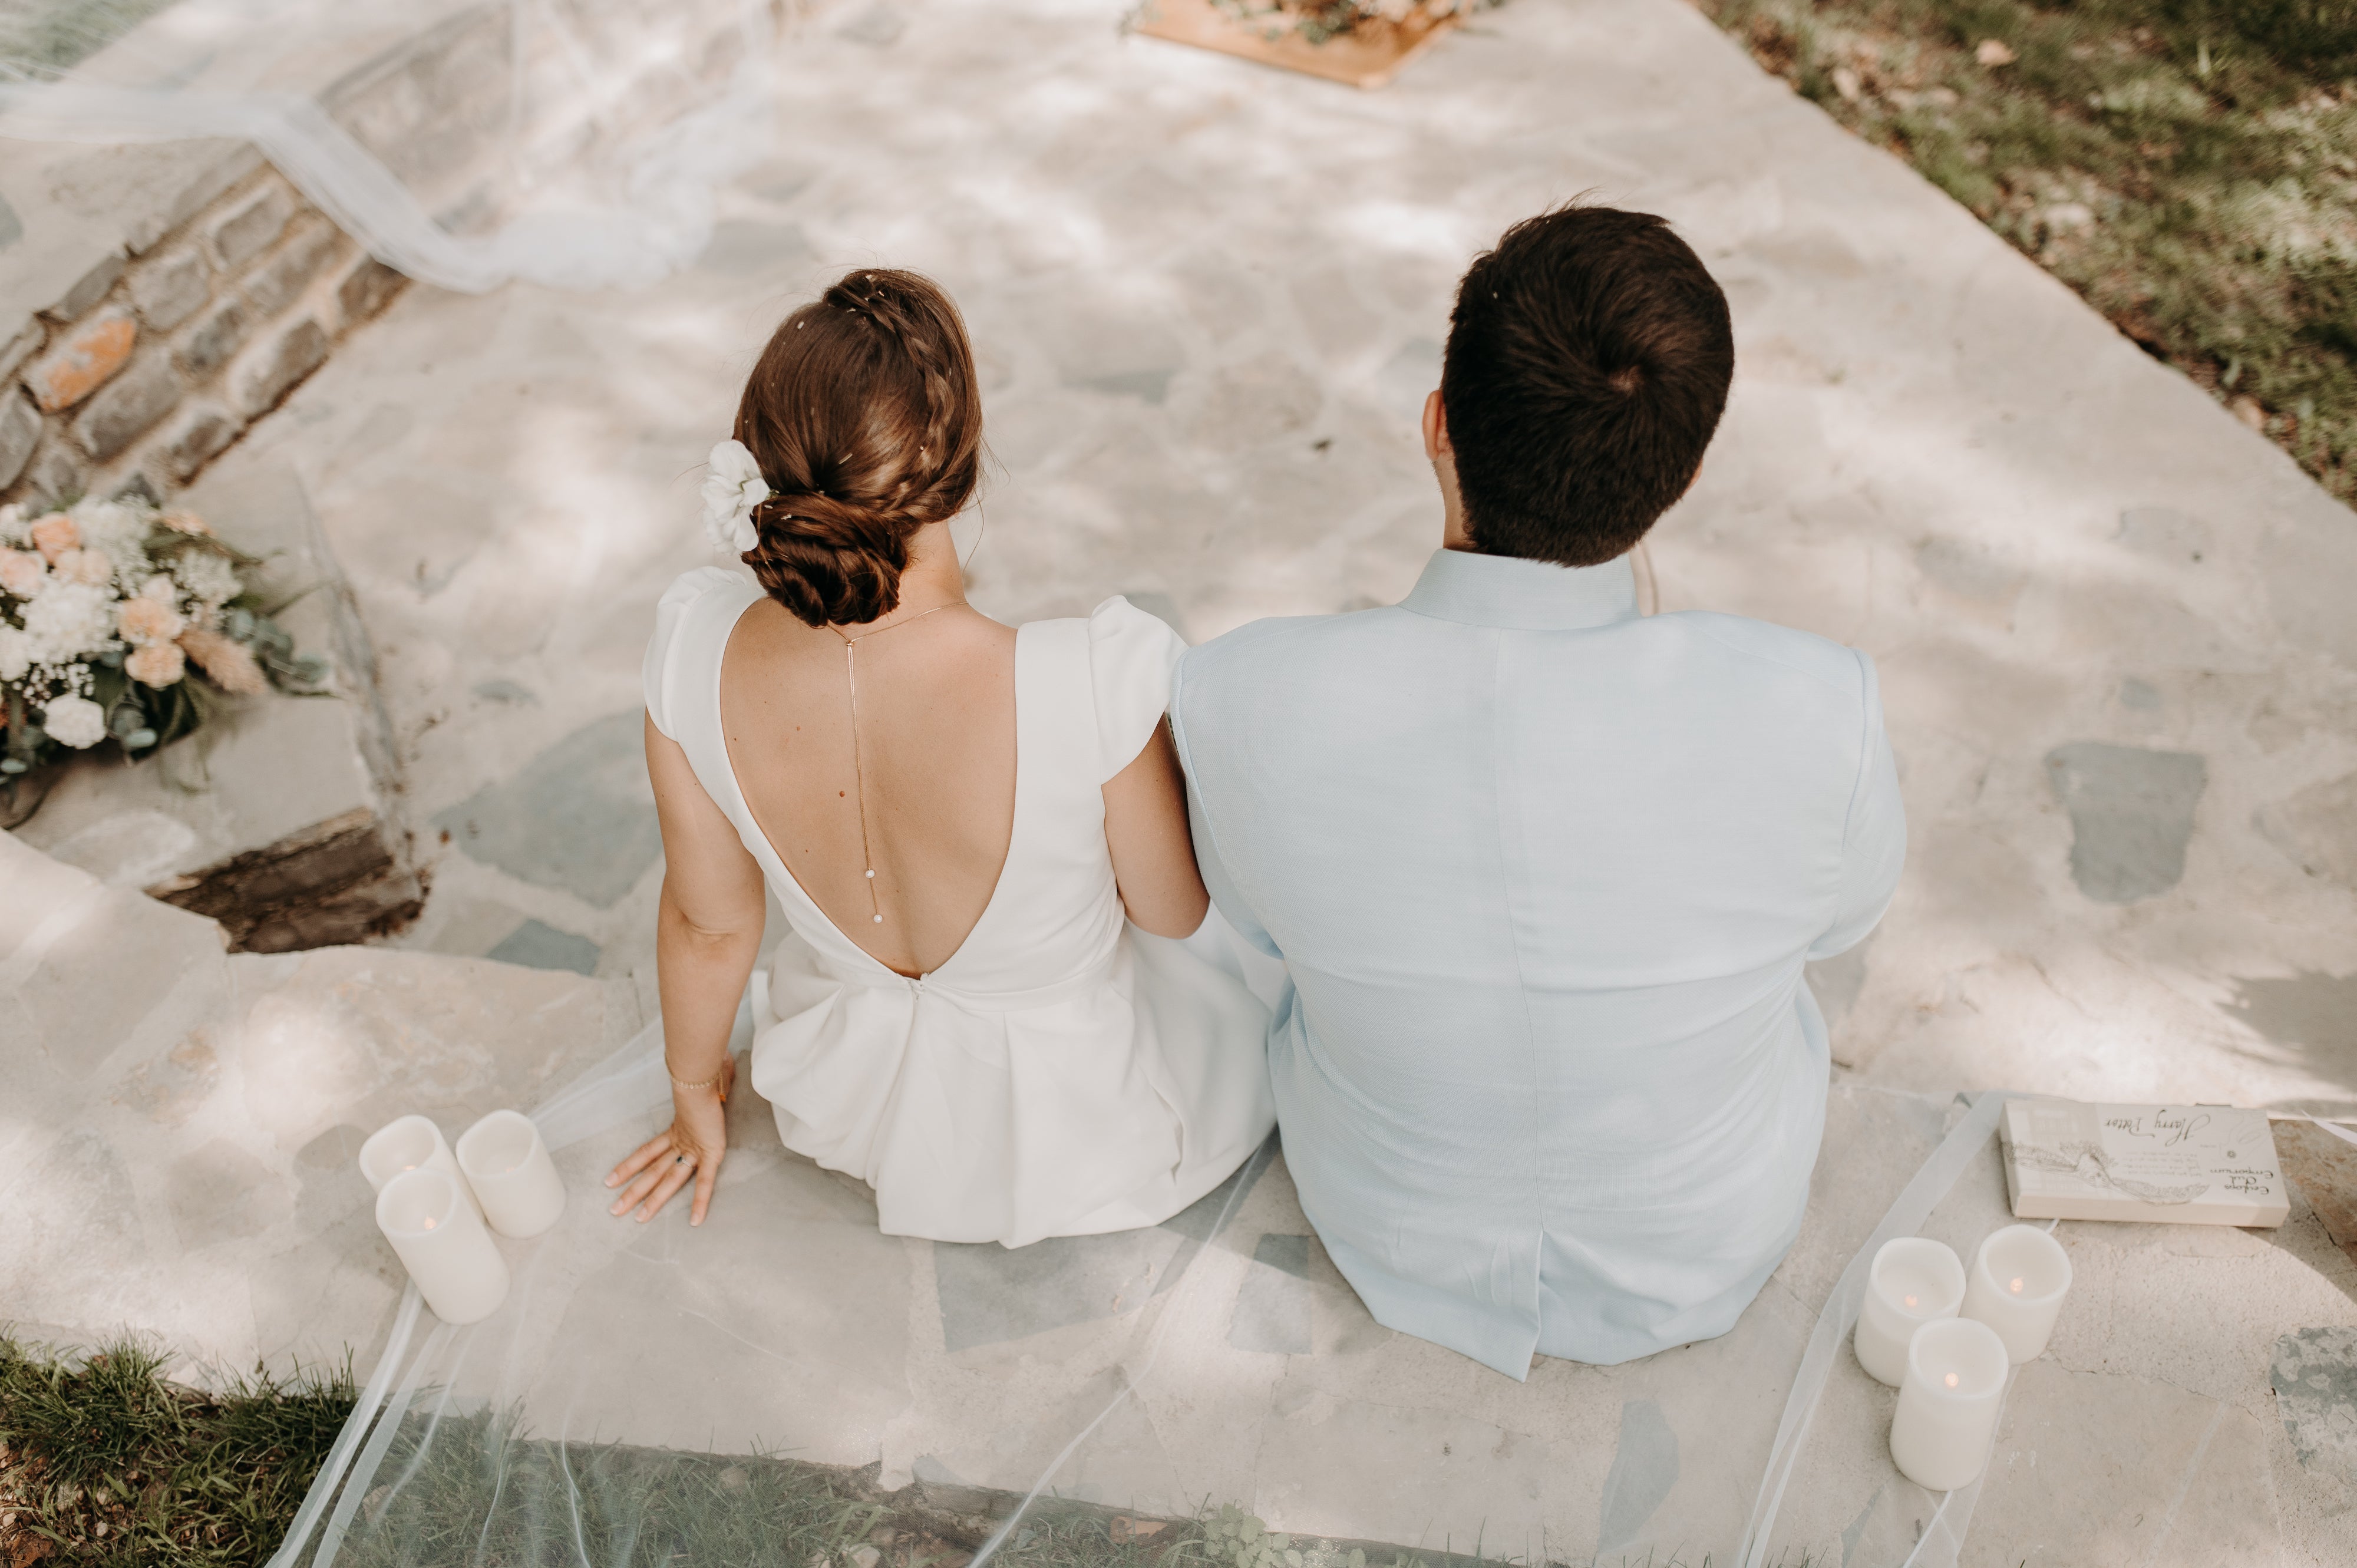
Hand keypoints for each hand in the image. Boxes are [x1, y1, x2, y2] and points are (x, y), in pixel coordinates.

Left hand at [605, 1056, 734, 1225]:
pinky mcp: (711, 1153)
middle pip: (652, 1172)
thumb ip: (706, 1083)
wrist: (703, 1073)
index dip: (628, 1166)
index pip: (647, 1153)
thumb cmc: (706, 1073)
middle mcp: (682, 1142)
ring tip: (638, 1219)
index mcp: (678, 1129)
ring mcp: (694, 1149)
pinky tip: (694, 1220)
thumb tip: (718, 1067)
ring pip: (669, 1181)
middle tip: (614, 1210)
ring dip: (653, 1201)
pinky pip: (705, 1182)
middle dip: (633, 1192)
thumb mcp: (702, 1084)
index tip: (610, 1180)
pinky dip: (700, 1201)